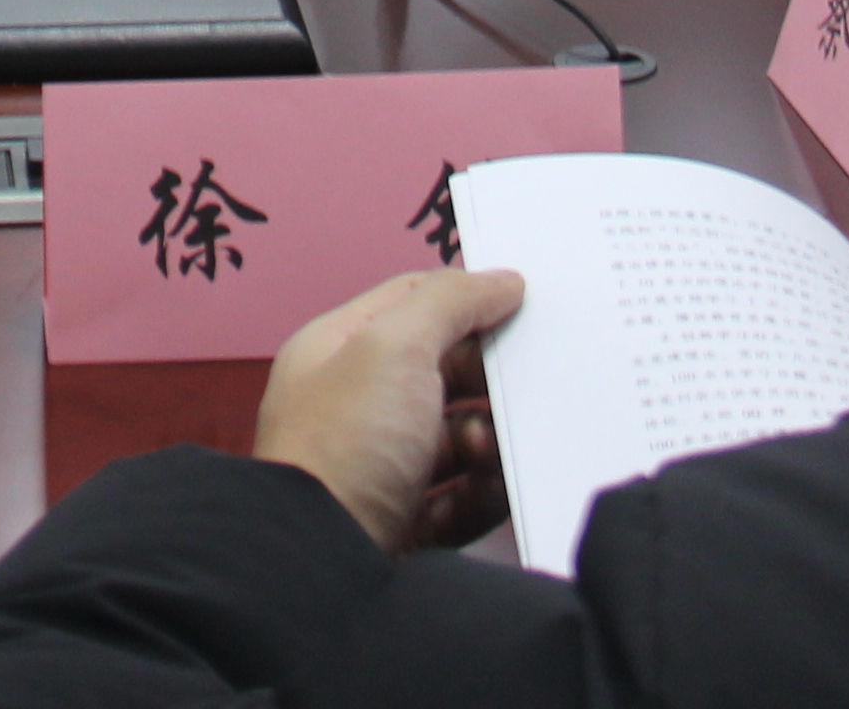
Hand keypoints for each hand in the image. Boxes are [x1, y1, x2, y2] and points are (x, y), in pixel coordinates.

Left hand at [252, 267, 527, 556]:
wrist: (323, 566)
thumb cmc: (345, 444)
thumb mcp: (394, 347)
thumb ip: (450, 302)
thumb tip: (503, 281)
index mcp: (338, 350)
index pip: (410, 303)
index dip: (466, 297)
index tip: (525, 301)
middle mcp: (355, 405)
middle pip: (441, 371)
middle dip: (485, 379)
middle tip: (520, 386)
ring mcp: (379, 467)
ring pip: (457, 436)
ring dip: (487, 438)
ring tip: (486, 448)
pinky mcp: (404, 523)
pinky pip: (462, 496)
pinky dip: (486, 490)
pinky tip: (498, 487)